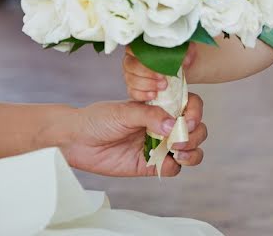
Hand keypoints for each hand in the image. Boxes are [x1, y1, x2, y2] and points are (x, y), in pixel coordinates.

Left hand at [56, 95, 206, 176]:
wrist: (77, 141)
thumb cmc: (99, 119)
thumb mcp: (125, 111)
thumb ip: (150, 116)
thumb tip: (173, 126)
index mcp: (161, 105)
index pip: (190, 104)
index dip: (195, 111)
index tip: (187, 120)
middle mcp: (164, 124)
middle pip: (196, 128)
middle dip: (195, 134)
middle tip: (179, 140)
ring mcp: (159, 145)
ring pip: (191, 149)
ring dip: (193, 151)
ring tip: (178, 152)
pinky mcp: (151, 165)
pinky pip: (173, 168)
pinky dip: (175, 166)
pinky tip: (166, 162)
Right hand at [122, 43, 196, 100]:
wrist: (177, 67)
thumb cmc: (174, 55)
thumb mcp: (182, 50)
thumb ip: (184, 51)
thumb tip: (186, 60)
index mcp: (139, 46)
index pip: (134, 49)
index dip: (145, 59)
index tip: (160, 67)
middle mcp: (130, 59)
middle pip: (130, 65)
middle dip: (147, 74)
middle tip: (164, 79)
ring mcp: (130, 74)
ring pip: (131, 80)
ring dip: (147, 85)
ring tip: (163, 87)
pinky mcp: (133, 87)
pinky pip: (132, 92)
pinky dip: (143, 95)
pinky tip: (154, 95)